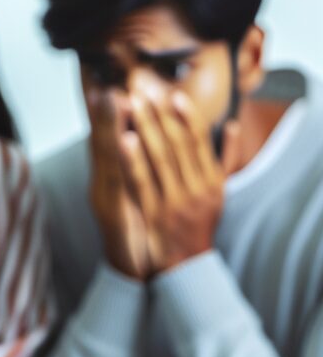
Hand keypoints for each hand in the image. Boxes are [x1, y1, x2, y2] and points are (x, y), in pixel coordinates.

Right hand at [86, 88, 151, 279]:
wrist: (131, 270)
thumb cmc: (135, 231)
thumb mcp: (132, 194)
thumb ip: (129, 166)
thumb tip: (131, 134)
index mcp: (106, 176)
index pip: (100, 133)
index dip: (95, 105)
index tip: (94, 72)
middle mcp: (100, 182)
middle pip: (98, 139)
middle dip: (99, 106)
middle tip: (101, 74)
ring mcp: (105, 196)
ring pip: (104, 155)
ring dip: (106, 124)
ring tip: (111, 94)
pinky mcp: (113, 211)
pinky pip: (118, 181)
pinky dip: (119, 160)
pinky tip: (122, 139)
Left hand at [120, 90, 231, 273]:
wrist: (185, 267)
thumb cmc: (199, 225)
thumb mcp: (217, 193)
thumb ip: (224, 159)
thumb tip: (233, 125)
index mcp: (211, 181)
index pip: (199, 143)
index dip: (187, 117)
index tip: (174, 95)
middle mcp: (196, 189)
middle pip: (177, 146)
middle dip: (160, 116)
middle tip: (145, 90)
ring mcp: (174, 202)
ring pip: (159, 159)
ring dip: (145, 129)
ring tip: (132, 105)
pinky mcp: (153, 214)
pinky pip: (142, 182)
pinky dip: (133, 159)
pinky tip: (124, 139)